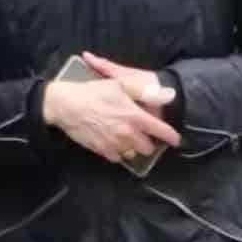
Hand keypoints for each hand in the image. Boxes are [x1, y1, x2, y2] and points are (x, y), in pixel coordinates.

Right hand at [42, 61, 179, 164]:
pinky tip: (114, 142)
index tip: (176, 140)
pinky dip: (118, 151)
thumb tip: (170, 95)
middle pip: (147, 148)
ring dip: (133, 148)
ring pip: (132, 154)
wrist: (66, 105)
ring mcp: (114, 144)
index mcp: (135, 117)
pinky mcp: (102, 150)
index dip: (171, 137)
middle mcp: (128, 134)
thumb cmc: (94, 91)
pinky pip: (116, 157)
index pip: (161, 131)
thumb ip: (146, 92)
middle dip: (149, 143)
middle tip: (144, 135)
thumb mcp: (121, 84)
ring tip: (128, 138)